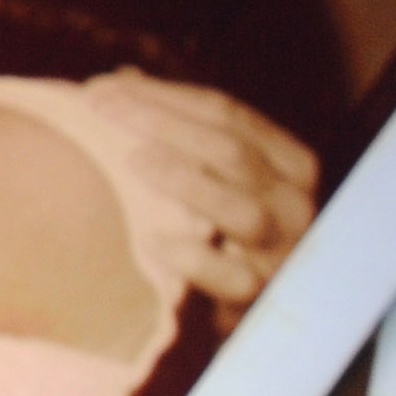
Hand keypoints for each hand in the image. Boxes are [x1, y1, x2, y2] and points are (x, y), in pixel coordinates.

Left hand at [88, 70, 317, 305]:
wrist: (257, 314)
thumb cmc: (226, 235)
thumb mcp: (217, 178)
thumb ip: (182, 132)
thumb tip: (123, 80)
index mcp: (286, 161)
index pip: (226, 113)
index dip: (162, 96)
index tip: (101, 89)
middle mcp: (294, 200)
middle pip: (230, 149)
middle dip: (162, 122)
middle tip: (101, 111)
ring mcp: (283, 250)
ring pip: (240, 208)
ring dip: (185, 180)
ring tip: (134, 160)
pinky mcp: (262, 296)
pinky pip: (231, 277)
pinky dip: (193, 258)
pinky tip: (154, 241)